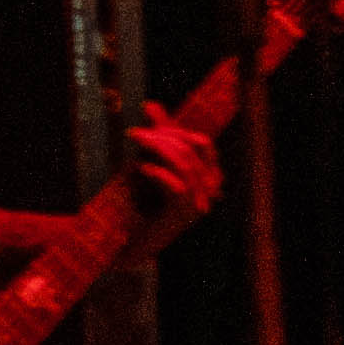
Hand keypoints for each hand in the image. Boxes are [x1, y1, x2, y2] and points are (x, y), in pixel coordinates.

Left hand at [127, 115, 223, 230]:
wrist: (134, 241)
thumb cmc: (145, 201)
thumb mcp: (152, 162)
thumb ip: (157, 136)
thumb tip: (151, 104)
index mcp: (209, 176)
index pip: (202, 143)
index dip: (177, 127)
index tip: (148, 112)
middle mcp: (209, 190)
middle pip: (193, 151)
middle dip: (163, 136)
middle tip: (135, 132)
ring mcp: (198, 204)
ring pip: (185, 166)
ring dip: (158, 149)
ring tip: (135, 140)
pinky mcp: (182, 216)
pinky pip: (177, 188)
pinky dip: (159, 174)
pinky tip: (141, 168)